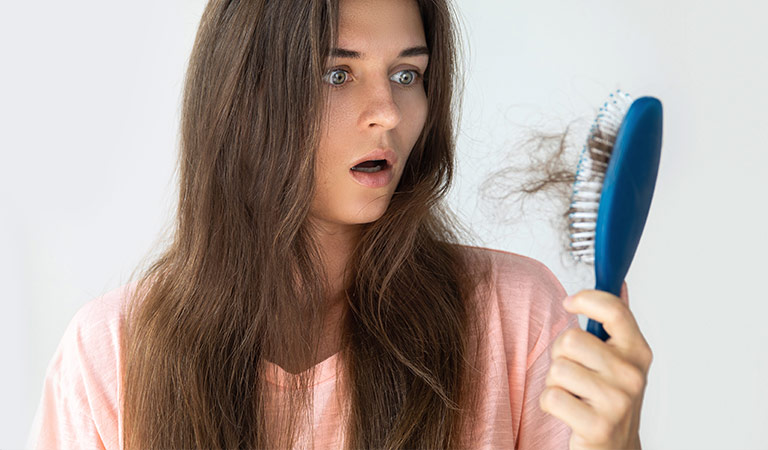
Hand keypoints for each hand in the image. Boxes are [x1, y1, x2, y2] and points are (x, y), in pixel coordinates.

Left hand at [539, 282, 651, 449]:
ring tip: (573, 395)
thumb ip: (616, 326)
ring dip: (555, 383)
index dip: (586, 299)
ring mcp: (618, 401)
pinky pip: (551, 397)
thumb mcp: (619, 361)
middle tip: (573, 373)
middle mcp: (632, 375)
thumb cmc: (609, 401)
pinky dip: (550, 404)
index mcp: (638, 352)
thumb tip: (621, 285)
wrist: (614, 449)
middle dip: (560, 355)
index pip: (614, 309)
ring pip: (557, 369)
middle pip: (571, 340)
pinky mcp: (599, 425)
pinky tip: (568, 412)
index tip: (570, 303)